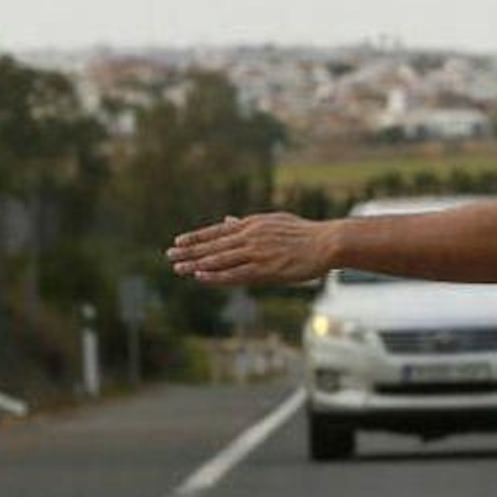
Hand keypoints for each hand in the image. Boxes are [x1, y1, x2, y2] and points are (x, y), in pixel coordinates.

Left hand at [166, 213, 333, 285]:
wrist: (326, 242)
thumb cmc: (304, 233)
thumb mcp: (274, 221)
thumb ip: (248, 222)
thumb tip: (228, 219)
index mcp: (253, 224)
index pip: (217, 231)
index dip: (197, 237)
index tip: (178, 241)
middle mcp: (250, 237)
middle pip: (213, 245)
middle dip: (190, 251)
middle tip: (170, 255)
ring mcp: (256, 253)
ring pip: (220, 259)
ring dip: (197, 264)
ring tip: (178, 268)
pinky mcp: (265, 269)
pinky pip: (234, 273)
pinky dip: (216, 275)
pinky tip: (200, 277)